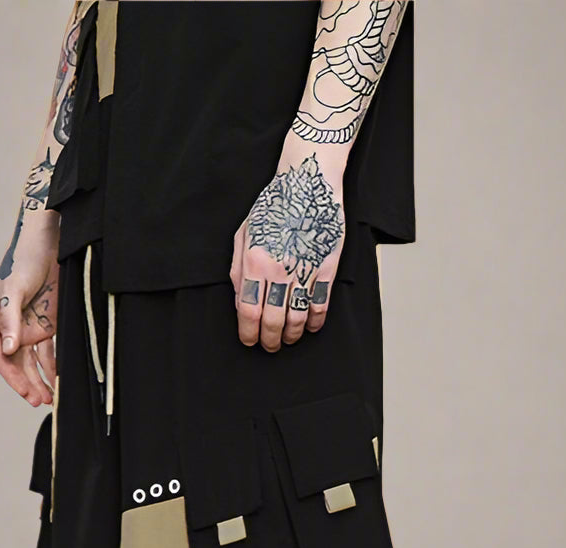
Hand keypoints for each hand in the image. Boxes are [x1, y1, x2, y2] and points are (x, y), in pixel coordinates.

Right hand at [0, 214, 59, 405]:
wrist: (48, 242)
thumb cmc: (25, 261)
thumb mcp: (15, 288)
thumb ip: (11, 319)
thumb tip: (7, 350)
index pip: (1, 357)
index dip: (13, 377)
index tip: (26, 393)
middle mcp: (12, 328)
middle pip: (18, 364)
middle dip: (29, 384)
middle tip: (41, 402)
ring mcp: (30, 326)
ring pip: (34, 361)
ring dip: (41, 380)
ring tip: (52, 398)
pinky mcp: (47, 323)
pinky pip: (49, 351)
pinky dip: (54, 366)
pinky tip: (61, 380)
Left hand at [229, 144, 345, 351]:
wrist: (308, 182)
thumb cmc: (273, 206)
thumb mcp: (244, 233)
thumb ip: (237, 269)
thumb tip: (240, 302)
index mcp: (254, 262)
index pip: (248, 311)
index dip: (248, 333)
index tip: (249, 341)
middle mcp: (279, 269)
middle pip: (272, 320)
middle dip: (269, 340)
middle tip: (269, 347)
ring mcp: (305, 269)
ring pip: (297, 317)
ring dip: (291, 335)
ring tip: (288, 339)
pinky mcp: (327, 267)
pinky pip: (321, 304)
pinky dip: (316, 321)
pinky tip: (311, 327)